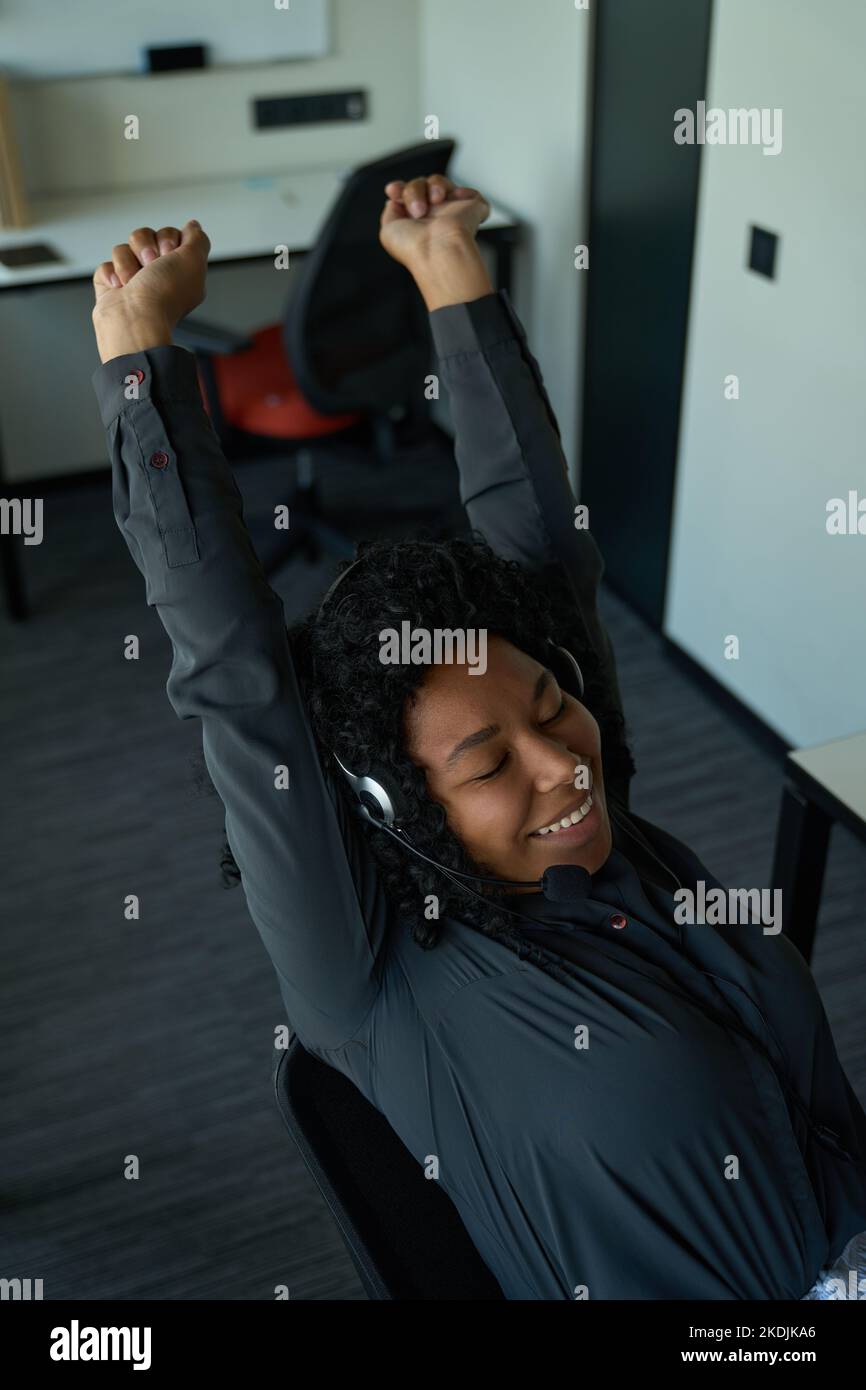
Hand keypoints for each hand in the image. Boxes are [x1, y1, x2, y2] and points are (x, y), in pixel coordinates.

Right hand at [91, 220, 210, 360]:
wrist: (134, 319)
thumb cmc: (164, 295)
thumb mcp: (194, 259)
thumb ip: (197, 238)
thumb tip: (193, 226)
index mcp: (179, 271)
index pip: (169, 235)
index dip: (167, 239)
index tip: (169, 254)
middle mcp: (157, 275)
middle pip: (144, 236)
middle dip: (145, 247)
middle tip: (150, 267)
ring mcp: (133, 281)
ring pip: (123, 248)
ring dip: (128, 263)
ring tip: (133, 282)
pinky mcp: (112, 287)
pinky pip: (106, 265)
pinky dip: (111, 275)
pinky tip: (120, 288)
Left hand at [379, 175, 489, 272]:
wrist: (438, 249)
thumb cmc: (414, 248)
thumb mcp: (387, 230)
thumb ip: (390, 212)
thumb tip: (395, 200)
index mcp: (414, 222)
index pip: (405, 197)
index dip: (398, 189)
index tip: (393, 190)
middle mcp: (431, 217)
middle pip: (418, 184)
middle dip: (413, 190)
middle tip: (417, 210)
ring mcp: (451, 212)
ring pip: (438, 181)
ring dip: (433, 186)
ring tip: (435, 203)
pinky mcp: (471, 209)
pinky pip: (469, 191)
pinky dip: (463, 193)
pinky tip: (455, 202)